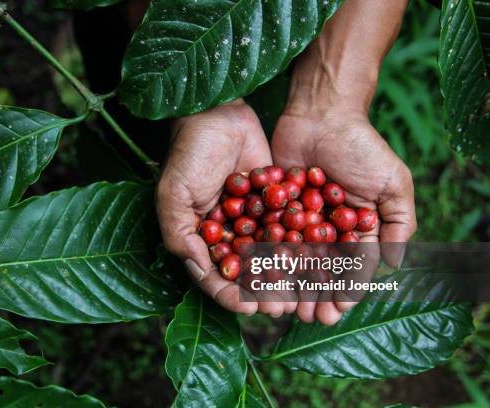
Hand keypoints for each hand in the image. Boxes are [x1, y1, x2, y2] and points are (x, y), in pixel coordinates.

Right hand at [156, 100, 295, 316]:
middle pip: (246, 272)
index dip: (231, 295)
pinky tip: (316, 260)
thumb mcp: (174, 195)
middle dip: (263, 291)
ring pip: (270, 255)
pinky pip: (287, 229)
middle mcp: (227, 234)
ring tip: (302, 292)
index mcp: (200, 238)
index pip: (214, 276)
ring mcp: (251, 220)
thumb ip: (181, 235)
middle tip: (282, 306)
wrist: (219, 114)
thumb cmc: (189, 153)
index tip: (249, 307)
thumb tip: (201, 272)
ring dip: (285, 276)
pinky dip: (300, 245)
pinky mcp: (273, 203)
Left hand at [271, 108, 416, 323]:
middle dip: (317, 294)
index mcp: (358, 228)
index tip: (339, 309)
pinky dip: (267, 259)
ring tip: (285, 307)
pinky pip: (272, 238)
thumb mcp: (392, 183)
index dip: (347, 289)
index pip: (353, 266)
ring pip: (294, 260)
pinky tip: (262, 279)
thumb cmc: (362, 147)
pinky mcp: (276, 209)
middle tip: (309, 317)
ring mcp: (301, 221)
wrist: (322, 115)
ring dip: (291, 285)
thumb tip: (394, 264)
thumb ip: (398, 222)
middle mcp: (328, 229)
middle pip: (322, 269)